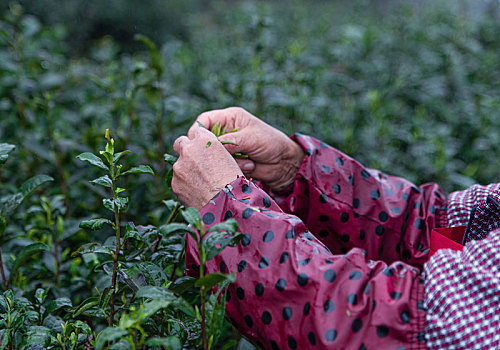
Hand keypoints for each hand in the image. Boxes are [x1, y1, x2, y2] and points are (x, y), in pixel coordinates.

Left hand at [172, 126, 242, 209]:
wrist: (226, 205)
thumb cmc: (234, 183)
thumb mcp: (228, 159)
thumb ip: (213, 152)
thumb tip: (205, 154)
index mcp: (205, 140)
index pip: (196, 131)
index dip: (199, 139)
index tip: (201, 147)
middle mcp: (189, 150)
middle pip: (180, 143)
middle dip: (185, 149)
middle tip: (193, 161)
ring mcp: (179, 166)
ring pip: (178, 164)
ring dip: (186, 170)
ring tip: (201, 183)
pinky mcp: (175, 183)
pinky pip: (177, 181)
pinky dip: (184, 185)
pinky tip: (197, 192)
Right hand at [189, 107, 304, 190]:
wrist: (285, 163)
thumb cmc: (271, 143)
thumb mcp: (250, 138)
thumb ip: (229, 142)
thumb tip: (208, 148)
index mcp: (229, 118)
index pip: (204, 120)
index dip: (198, 131)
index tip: (198, 143)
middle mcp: (225, 132)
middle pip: (204, 140)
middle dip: (213, 150)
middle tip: (223, 156)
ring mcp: (227, 148)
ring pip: (212, 156)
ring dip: (228, 161)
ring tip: (247, 161)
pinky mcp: (231, 162)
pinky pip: (222, 167)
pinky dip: (234, 168)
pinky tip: (250, 166)